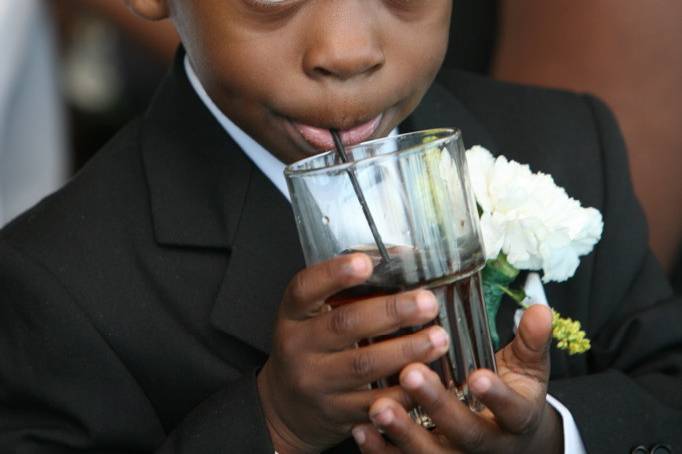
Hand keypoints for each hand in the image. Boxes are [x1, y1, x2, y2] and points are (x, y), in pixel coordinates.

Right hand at [257, 253, 449, 452]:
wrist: (286, 408)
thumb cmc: (311, 349)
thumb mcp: (313, 316)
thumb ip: (348, 291)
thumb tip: (404, 258)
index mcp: (292, 316)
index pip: (305, 288)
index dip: (334, 274)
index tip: (366, 263)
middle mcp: (298, 348)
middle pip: (344, 325)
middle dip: (391, 312)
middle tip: (427, 302)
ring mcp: (315, 383)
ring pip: (364, 366)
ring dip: (406, 350)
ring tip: (438, 337)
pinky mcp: (336, 413)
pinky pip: (374, 403)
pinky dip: (403, 390)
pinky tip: (427, 378)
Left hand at [352, 305, 562, 453]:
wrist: (509, 446)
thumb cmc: (514, 399)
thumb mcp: (528, 372)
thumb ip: (531, 342)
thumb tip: (541, 309)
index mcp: (516, 420)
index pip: (512, 410)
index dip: (496, 396)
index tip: (477, 376)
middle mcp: (488, 446)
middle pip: (466, 433)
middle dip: (438, 406)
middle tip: (411, 374)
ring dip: (403, 433)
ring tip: (378, 407)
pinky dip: (382, 452)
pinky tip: (361, 430)